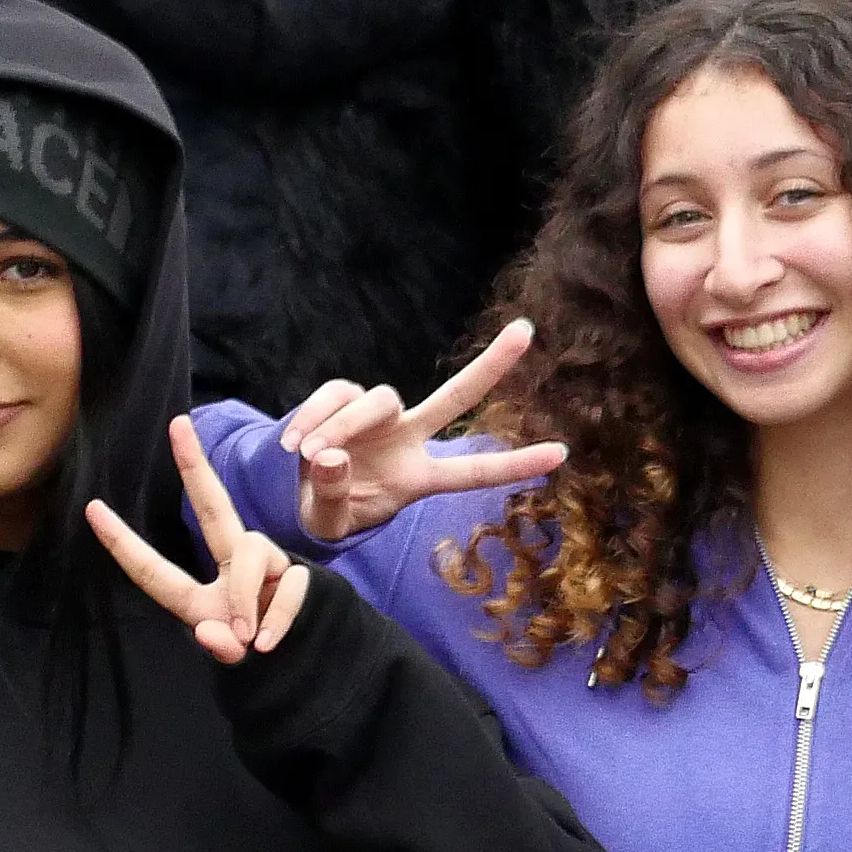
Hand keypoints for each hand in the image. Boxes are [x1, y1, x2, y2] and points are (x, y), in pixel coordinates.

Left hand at [88, 418, 312, 665]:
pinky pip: (287, 583)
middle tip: (177, 425)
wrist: (316, 663)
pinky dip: (276, 618)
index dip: (122, 543)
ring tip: (250, 639)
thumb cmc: (264, 654)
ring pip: (251, 550)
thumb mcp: (236, 659)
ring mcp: (269, 566)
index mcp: (202, 594)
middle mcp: (233, 567)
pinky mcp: (301, 573)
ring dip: (244, 595)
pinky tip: (269, 643)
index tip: (92, 508)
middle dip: (195, 466)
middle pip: (214, 508)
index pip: (155, 570)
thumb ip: (221, 648)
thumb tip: (213, 631)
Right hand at [275, 320, 570, 544]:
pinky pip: (336, 394)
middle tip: (527, 331)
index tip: (562, 454)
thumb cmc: (325, 513)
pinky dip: (314, 415)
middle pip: (455, 397)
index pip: (472, 471)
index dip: (514, 464)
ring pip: (377, 400)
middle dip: (491, 366)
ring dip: (341, 427)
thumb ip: (332, 496)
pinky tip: (293, 445)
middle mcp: (407, 438)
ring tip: (308, 457)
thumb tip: (330, 456)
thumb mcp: (329, 521)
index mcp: (417, 477)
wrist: (290, 494)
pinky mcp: (345, 397)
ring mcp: (379, 416)